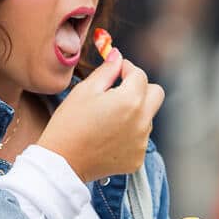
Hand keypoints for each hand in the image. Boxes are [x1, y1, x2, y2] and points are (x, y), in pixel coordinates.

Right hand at [37, 50, 164, 182]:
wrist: (62, 162)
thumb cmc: (69, 124)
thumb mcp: (85, 90)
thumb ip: (107, 70)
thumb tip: (118, 57)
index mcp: (130, 100)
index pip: (140, 75)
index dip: (127, 69)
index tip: (117, 70)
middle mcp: (142, 121)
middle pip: (156, 94)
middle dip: (141, 87)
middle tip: (120, 90)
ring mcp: (141, 142)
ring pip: (147, 117)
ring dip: (135, 112)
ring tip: (108, 118)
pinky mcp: (137, 159)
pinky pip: (139, 138)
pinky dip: (129, 134)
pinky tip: (108, 136)